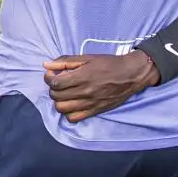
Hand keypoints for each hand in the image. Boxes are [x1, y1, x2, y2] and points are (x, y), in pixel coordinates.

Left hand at [43, 52, 160, 122]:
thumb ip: (65, 61)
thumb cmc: (109, 64)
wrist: (131, 75)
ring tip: (64, 93)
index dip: (48, 78)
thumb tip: (46, 64)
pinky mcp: (95, 111)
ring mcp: (90, 104)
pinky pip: (74, 118)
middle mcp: (85, 92)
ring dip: (59, 100)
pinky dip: (68, 112)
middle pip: (56, 96)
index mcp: (82, 77)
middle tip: (59, 82)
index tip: (51, 74)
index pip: (55, 83)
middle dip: (53, 88)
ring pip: (62, 108)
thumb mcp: (87, 58)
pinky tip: (72, 103)